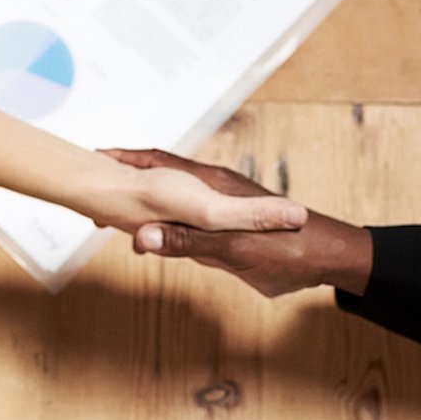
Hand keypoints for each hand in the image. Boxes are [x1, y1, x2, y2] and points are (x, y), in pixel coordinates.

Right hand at [104, 150, 370, 295]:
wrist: (330, 261)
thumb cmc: (292, 251)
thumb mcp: (234, 249)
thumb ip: (189, 241)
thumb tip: (145, 237)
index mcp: (212, 187)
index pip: (159, 162)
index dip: (126, 162)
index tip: (94, 158)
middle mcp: (213, 194)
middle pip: (160, 178)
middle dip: (126, 179)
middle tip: (90, 176)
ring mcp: (219, 213)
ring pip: (172, 205)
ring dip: (143, 206)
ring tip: (107, 207)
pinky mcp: (227, 235)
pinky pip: (187, 227)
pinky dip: (165, 230)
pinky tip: (154, 239)